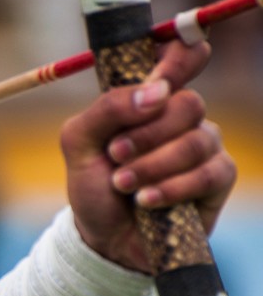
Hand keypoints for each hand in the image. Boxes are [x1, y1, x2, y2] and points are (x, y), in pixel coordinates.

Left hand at [61, 41, 235, 272]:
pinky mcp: (217, 179)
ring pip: (196, 141)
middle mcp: (179, 117)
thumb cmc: (93, 187)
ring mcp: (202, 145)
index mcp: (147, 99)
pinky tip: (146, 201)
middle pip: (187, 103)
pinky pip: (209, 173)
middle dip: (147, 133)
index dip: (180, 56)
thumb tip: (155, 93)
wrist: (103, 239)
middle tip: (116, 154)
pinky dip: (172, 187)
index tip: (162, 75)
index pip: (178, 59)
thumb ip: (106, 109)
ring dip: (152, 165)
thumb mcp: (78, 144)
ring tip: (123, 184)